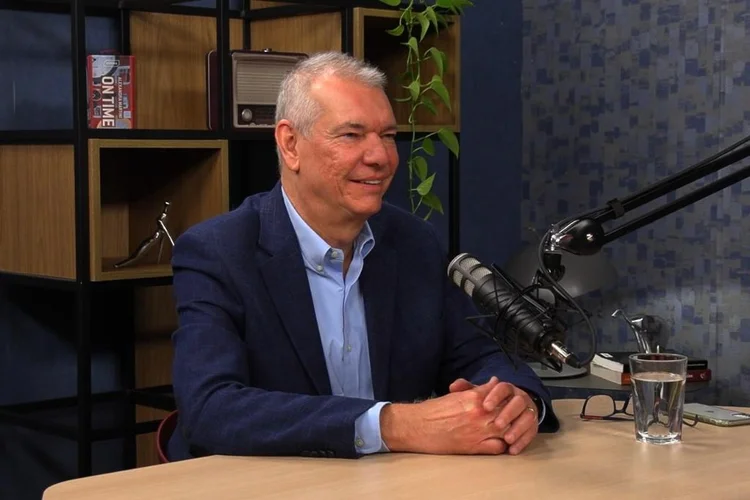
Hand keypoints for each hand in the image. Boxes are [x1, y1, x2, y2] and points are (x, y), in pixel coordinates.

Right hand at [380, 377, 509, 454]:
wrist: (417, 426)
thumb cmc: (434, 410)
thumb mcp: (457, 394)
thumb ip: (478, 389)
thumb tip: (494, 382)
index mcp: (474, 397)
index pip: (503, 394)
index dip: (508, 398)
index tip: (509, 400)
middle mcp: (479, 413)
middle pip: (508, 412)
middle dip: (512, 414)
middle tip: (513, 416)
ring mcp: (478, 430)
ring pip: (507, 430)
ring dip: (510, 430)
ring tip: (509, 430)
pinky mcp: (474, 447)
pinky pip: (498, 447)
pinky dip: (503, 446)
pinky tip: (500, 443)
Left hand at [449, 377, 539, 455]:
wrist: (510, 408)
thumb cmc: (489, 403)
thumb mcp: (478, 395)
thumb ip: (466, 390)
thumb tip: (453, 386)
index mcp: (505, 388)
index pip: (502, 388)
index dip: (495, 396)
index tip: (485, 406)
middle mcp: (519, 397)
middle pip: (518, 402)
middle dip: (508, 413)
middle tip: (498, 424)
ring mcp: (528, 411)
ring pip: (528, 417)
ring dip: (518, 428)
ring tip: (507, 439)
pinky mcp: (532, 425)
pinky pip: (532, 432)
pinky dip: (523, 441)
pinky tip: (513, 450)